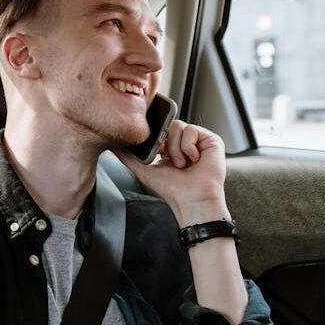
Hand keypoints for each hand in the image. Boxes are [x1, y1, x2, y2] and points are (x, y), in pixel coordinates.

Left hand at [114, 120, 228, 226]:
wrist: (191, 200)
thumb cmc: (172, 190)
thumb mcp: (143, 170)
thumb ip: (128, 157)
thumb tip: (113, 146)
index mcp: (171, 147)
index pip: (161, 129)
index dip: (156, 138)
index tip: (156, 153)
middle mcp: (185, 143)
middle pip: (169, 124)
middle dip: (165, 143)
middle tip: (167, 159)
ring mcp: (198, 141)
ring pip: (179, 126)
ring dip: (176, 148)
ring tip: (181, 164)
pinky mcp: (211, 140)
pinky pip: (192, 129)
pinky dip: (188, 146)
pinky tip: (193, 160)